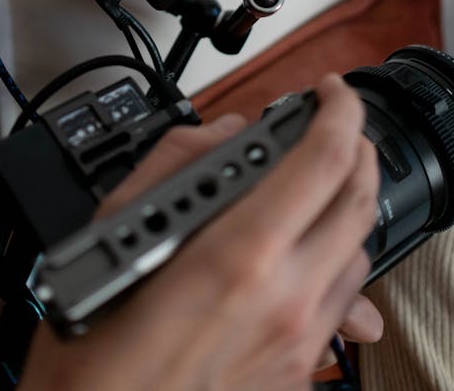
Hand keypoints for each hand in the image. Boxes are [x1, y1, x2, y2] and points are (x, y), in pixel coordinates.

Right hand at [19, 73, 380, 390]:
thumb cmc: (94, 348)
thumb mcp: (116, 228)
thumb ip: (176, 161)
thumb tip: (222, 131)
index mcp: (240, 254)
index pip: (323, 159)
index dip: (337, 108)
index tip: (328, 91)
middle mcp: (285, 299)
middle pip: (357, 200)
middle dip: (353, 145)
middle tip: (331, 126)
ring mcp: (298, 342)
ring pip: (360, 253)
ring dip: (345, 206)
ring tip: (314, 187)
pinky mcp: (296, 373)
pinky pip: (342, 305)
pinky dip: (335, 263)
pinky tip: (305, 255)